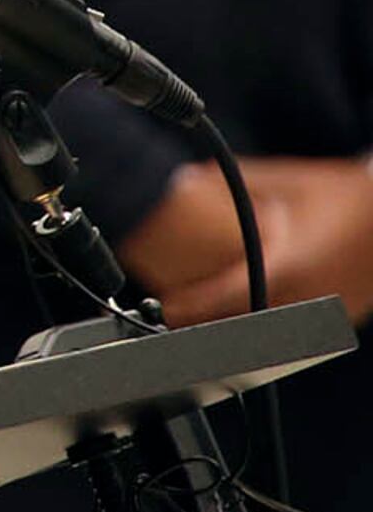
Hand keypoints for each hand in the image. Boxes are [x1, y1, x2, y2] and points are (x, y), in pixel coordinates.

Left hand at [135, 157, 372, 325]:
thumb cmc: (349, 198)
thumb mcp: (291, 182)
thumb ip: (238, 180)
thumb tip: (188, 175)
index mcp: (286, 268)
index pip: (223, 301)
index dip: (186, 308)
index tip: (162, 307)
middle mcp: (303, 299)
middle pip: (237, 327)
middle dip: (203, 324)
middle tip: (174, 314)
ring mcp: (321, 314)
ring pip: (264, 336)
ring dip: (233, 329)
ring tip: (203, 318)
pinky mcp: (335, 320)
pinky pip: (291, 332)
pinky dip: (265, 328)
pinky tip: (249, 315)